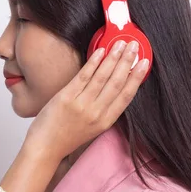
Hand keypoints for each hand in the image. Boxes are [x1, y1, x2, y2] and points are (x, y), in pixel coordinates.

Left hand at [23, 39, 148, 163]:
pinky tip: (100, 51)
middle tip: (134, 45)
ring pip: (102, 77)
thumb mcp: (93, 127)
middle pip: (117, 83)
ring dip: (113, 58)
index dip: (137, 77)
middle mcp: (96, 113)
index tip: (145, 62)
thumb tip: (115, 85)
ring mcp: (81, 105)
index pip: (126, 95)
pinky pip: (83, 76)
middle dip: (127, 62)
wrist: (45, 148)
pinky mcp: (66, 98)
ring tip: (120, 43)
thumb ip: (104, 109)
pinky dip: (93, 62)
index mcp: (106, 121)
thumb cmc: (67, 137)